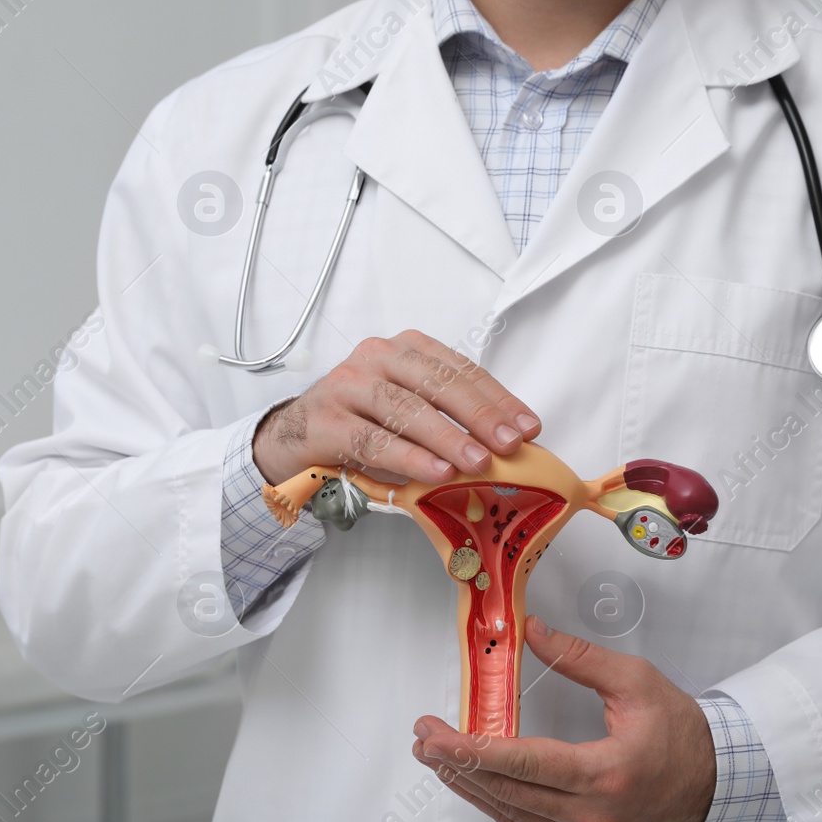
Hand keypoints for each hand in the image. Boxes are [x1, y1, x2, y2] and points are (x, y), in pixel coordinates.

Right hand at [252, 329, 540, 485]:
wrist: (292, 438)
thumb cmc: (362, 424)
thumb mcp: (407, 412)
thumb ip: (448, 419)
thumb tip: (506, 447)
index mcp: (405, 349)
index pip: (460, 369)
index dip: (498, 398)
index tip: (529, 427)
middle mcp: (376, 357)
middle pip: (436, 382)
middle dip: (479, 414)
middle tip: (511, 444)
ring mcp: (347, 386)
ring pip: (405, 409)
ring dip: (447, 437)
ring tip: (478, 461)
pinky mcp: (325, 421)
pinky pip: (373, 440)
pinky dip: (409, 458)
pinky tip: (436, 473)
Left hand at [411, 615, 715, 821]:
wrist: (717, 785)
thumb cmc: (683, 735)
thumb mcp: (636, 682)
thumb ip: (580, 657)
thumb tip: (534, 631)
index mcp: (606, 773)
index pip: (524, 763)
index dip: (473, 750)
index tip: (438, 735)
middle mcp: (593, 815)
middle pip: (507, 792)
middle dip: (457, 764)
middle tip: (424, 739)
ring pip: (511, 814)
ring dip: (469, 785)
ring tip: (437, 758)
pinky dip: (497, 803)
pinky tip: (475, 784)